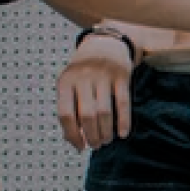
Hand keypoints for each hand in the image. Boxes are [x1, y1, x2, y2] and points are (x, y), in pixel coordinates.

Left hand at [56, 33, 133, 149]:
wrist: (105, 43)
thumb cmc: (84, 71)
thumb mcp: (70, 83)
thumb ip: (69, 108)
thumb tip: (74, 140)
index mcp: (65, 82)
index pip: (65, 114)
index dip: (72, 135)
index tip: (80, 147)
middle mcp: (83, 77)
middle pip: (87, 116)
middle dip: (92, 136)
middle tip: (97, 145)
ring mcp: (103, 75)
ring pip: (105, 112)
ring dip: (106, 131)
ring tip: (107, 140)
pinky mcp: (122, 75)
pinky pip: (123, 103)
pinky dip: (124, 121)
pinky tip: (123, 134)